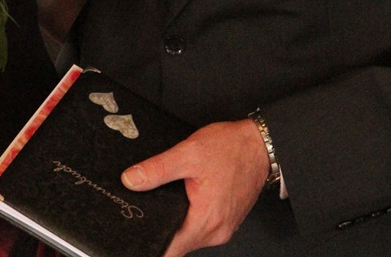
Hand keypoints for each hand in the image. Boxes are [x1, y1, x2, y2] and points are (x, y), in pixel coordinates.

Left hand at [121, 118, 269, 255]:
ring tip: (168, 200)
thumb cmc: (230, 148)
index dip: (151, 244)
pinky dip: (190, 218)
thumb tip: (131, 180)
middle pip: (179, 244)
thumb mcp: (187, 153)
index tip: (139, 235)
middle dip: (162, 229)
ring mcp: (223, 227)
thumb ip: (157, 169)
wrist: (258, 145)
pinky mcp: (226, 220)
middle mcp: (216, 231)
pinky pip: (201, 227)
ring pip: (190, 236)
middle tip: (149, 207)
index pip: (171, 249)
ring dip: (177, 223)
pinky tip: (185, 200)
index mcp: (206, 219)